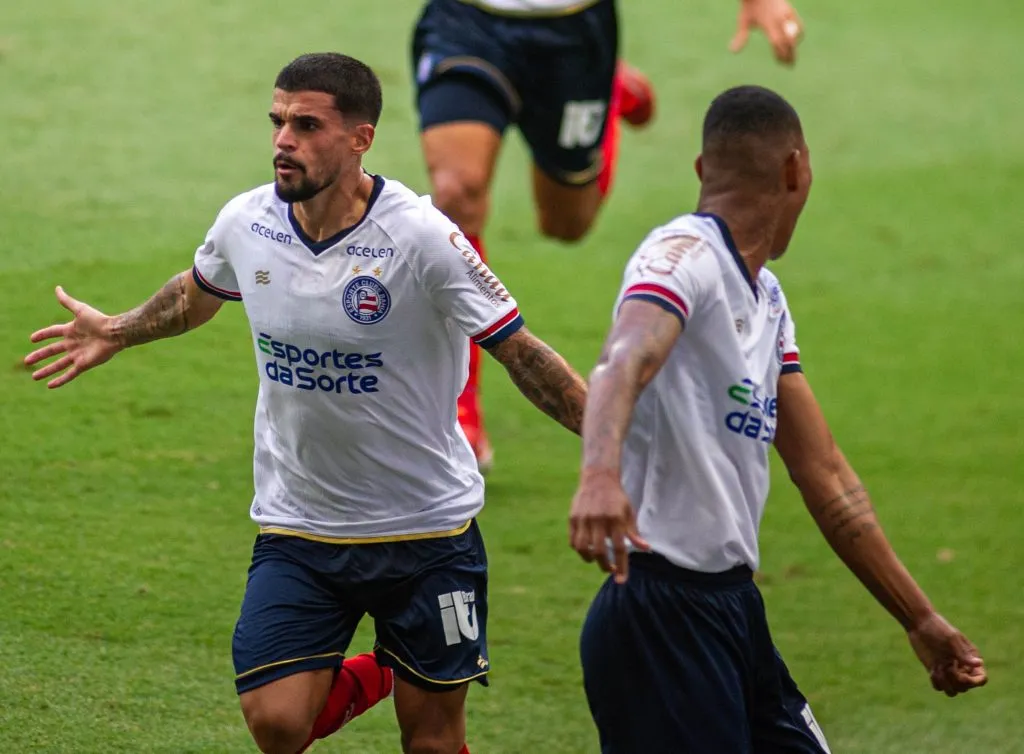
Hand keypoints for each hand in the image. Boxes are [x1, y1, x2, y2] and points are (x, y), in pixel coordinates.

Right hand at [24, 286, 121, 387]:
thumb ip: (67, 301)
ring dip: (46, 371)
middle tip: (27, 361)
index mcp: (71, 330)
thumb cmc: (99, 320)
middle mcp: (73, 344)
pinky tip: (50, 385)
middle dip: (39, 356)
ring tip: (34, 377)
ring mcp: (78, 355)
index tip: (32, 339)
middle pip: (52, 351)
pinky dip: (60, 380)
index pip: (53, 332)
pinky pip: (70, 374)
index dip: (43, 335)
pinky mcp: (83, 364)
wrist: (114, 332)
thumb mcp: (80, 309)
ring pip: (58, 364)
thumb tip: (57, 288)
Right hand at [569, 469, 649, 583]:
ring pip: (582, 548)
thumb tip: (645, 548)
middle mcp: (598, 519)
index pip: (619, 548)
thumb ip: (633, 532)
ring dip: (590, 559)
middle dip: (604, 566)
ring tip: (596, 560)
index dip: (621, 567)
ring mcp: (583, 519)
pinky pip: (573, 541)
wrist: (598, 478)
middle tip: (610, 569)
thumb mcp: (628, 512)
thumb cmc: (616, 498)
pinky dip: (579, 550)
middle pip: (599, 551)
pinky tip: (586, 550)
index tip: (621, 580)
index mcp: (615, 519)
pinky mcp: (572, 518)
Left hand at [730, 0, 803, 65]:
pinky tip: (794, 43)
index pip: (777, 43)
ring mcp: (786, 14)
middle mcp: (779, 20)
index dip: (780, 54)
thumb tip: (732, 51)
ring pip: (796, 33)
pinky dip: (798, 34)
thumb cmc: (749, 7)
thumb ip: (740, 37)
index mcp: (767, 24)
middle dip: (791, 54)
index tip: (780, 63)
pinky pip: (799, 26)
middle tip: (790, 66)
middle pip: (789, 41)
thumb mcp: (743, 21)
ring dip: (795, 45)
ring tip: (792, 56)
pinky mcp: (790, 10)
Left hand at [908, 613, 987, 696]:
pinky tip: (932, 671)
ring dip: (946, 684)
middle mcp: (962, 666)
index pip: (981, 679)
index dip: (973, 682)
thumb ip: (963, 654)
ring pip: (953, 691)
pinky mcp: (936, 671)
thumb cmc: (938, 628)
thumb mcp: (951, 639)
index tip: (961, 674)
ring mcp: (949, 670)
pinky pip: (940, 687)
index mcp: (971, 657)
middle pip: (966, 687)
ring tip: (938, 670)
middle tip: (946, 667)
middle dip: (956, 681)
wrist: (920, 624)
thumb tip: (979, 663)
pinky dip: (937, 683)